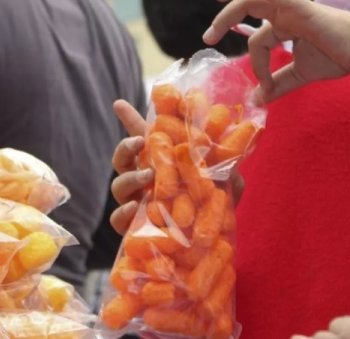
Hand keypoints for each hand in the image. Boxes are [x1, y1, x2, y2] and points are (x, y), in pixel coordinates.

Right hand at [108, 100, 245, 234]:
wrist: (207, 246)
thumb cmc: (212, 207)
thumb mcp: (225, 184)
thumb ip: (227, 171)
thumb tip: (231, 162)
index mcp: (160, 162)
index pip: (141, 136)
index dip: (129, 118)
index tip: (119, 103)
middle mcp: (143, 180)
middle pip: (122, 158)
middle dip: (126, 147)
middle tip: (140, 142)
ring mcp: (136, 203)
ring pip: (118, 186)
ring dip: (130, 178)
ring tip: (147, 176)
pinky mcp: (133, 228)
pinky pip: (118, 219)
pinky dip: (123, 212)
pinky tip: (135, 207)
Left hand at [203, 0, 349, 102]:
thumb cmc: (335, 57)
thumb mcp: (299, 75)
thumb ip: (277, 84)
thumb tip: (257, 99)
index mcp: (283, 23)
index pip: (257, 40)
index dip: (255, 64)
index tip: (263, 86)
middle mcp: (285, 11)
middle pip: (248, 5)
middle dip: (224, 18)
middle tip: (208, 37)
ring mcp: (295, 7)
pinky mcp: (307, 9)